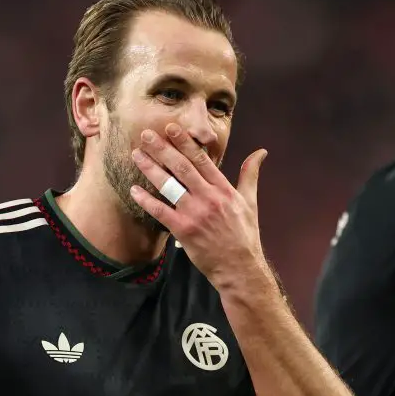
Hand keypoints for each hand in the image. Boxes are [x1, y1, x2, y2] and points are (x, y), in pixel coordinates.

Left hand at [129, 123, 268, 291]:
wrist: (239, 267)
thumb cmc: (244, 235)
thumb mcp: (250, 202)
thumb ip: (250, 174)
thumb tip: (261, 152)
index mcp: (223, 189)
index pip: (201, 160)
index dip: (184, 142)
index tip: (170, 128)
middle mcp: (209, 198)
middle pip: (182, 167)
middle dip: (162, 149)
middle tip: (146, 135)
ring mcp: (195, 214)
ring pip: (169, 186)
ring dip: (151, 169)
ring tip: (136, 155)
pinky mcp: (184, 230)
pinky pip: (161, 211)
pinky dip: (146, 200)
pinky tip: (134, 190)